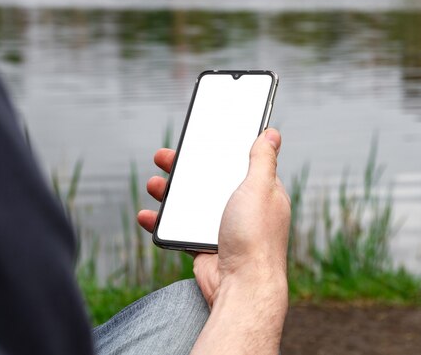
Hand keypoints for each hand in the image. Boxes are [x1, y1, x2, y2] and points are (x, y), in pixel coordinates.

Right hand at [137, 129, 290, 306]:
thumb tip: (272, 133)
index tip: (199, 139)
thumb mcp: (260, 187)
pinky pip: (180, 230)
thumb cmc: (255, 236)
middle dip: (186, 169)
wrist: (241, 286)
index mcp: (261, 192)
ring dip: (170, 193)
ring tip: (154, 184)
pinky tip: (148, 216)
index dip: (218, 150)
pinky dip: (162, 222)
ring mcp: (223, 228)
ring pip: (192, 204)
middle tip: (165, 157)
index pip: (238, 164)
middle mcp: (243, 209)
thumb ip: (262, 159)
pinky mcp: (205, 246)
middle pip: (209, 181)